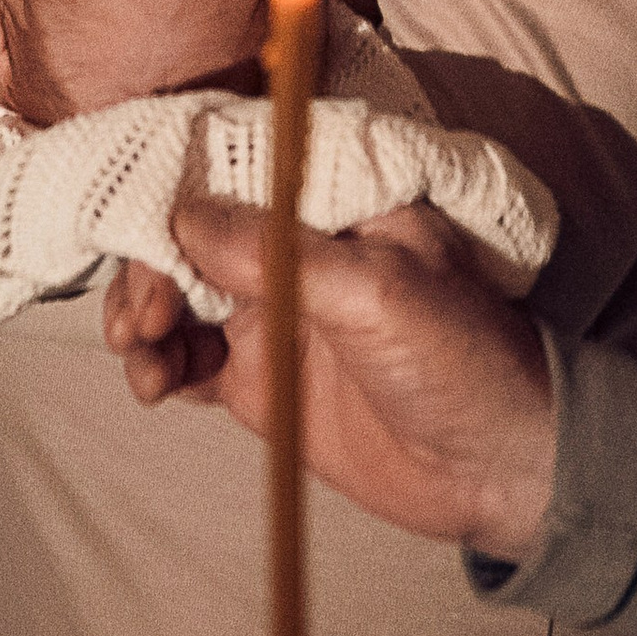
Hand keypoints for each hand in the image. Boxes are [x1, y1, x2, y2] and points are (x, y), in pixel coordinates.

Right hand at [103, 201, 556, 562]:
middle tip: (146, 315)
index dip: (173, 186)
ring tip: (141, 354)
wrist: (501, 470)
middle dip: (149, 264)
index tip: (134, 223)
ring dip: (140, 313)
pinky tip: (154, 385)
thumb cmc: (464, 358)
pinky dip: (156, 364)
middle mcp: (290, 244)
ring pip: (175, 292)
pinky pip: (185, 358)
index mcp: (328, 199)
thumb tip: (183, 216)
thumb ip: (276, 252)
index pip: (230, 165)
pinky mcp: (259, 376)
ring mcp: (271, 310)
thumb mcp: (376, 291)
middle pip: (187, 231)